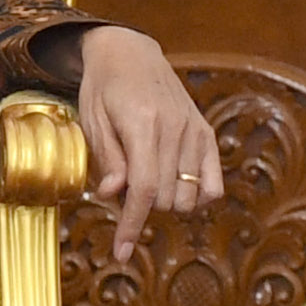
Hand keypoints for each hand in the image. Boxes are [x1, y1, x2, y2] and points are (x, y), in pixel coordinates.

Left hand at [70, 26, 221, 260]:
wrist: (129, 52)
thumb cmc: (103, 87)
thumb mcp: (92, 120)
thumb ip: (107, 159)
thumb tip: (114, 196)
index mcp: (143, 123)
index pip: (145, 189)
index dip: (132, 225)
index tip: (121, 253)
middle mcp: (175, 128)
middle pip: (167, 198)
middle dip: (142, 208)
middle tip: (122, 189)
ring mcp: (195, 130)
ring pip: (189, 197)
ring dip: (166, 204)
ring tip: (146, 182)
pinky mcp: (206, 133)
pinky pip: (213, 184)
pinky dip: (198, 198)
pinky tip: (176, 189)